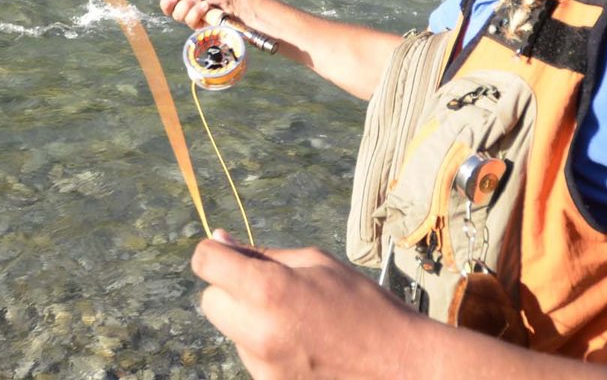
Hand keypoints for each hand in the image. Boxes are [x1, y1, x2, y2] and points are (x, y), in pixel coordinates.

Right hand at [134, 0, 235, 29]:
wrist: (234, 5)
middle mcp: (183, 1)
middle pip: (164, 4)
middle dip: (169, 0)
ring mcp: (189, 14)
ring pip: (175, 14)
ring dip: (188, 5)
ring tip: (201, 0)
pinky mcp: (196, 25)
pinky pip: (188, 21)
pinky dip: (197, 12)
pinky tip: (206, 7)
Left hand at [193, 230, 420, 378]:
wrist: (401, 365)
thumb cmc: (363, 304)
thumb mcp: (316, 263)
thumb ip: (261, 254)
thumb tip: (219, 239)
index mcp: (268, 290)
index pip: (205, 263)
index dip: (214, 253)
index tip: (228, 255)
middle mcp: (257, 331)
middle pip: (209, 301)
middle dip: (229, 289)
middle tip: (267, 288)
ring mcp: (262, 366)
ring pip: (231, 331)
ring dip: (249, 320)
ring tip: (296, 320)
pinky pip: (251, 356)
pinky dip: (265, 346)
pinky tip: (301, 344)